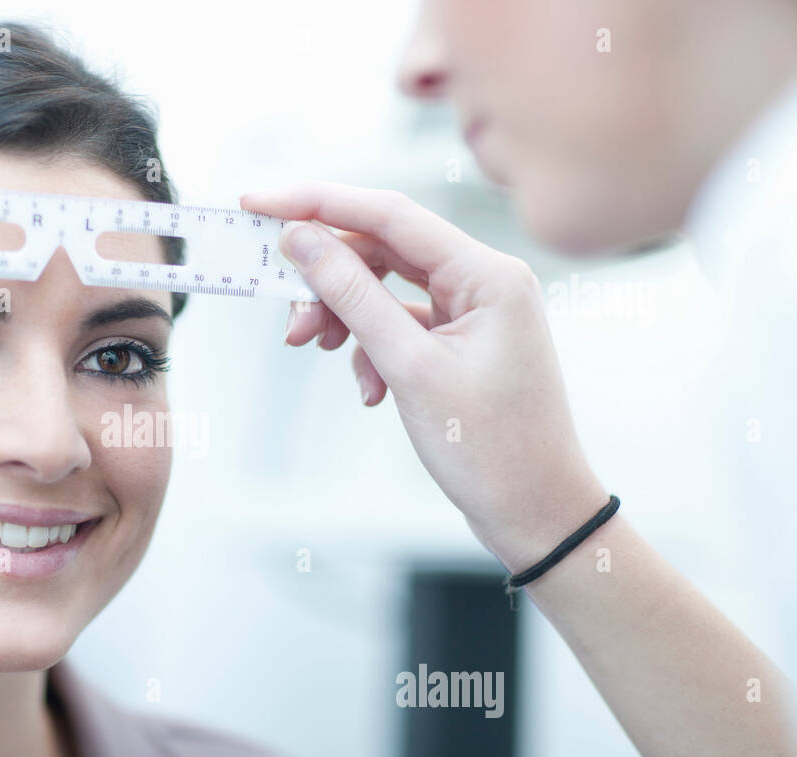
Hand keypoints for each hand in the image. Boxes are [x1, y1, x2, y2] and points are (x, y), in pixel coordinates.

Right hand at [239, 182, 607, 572]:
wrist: (537, 514)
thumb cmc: (492, 450)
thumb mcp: (410, 369)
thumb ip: (353, 297)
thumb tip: (302, 241)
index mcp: (488, 274)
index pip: (389, 213)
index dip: (317, 202)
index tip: (259, 202)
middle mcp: (485, 280)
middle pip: (383, 249)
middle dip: (327, 279)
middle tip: (288, 317)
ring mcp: (474, 310)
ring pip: (386, 288)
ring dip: (343, 316)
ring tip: (315, 349)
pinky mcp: (460, 341)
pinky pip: (398, 324)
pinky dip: (370, 348)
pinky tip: (368, 390)